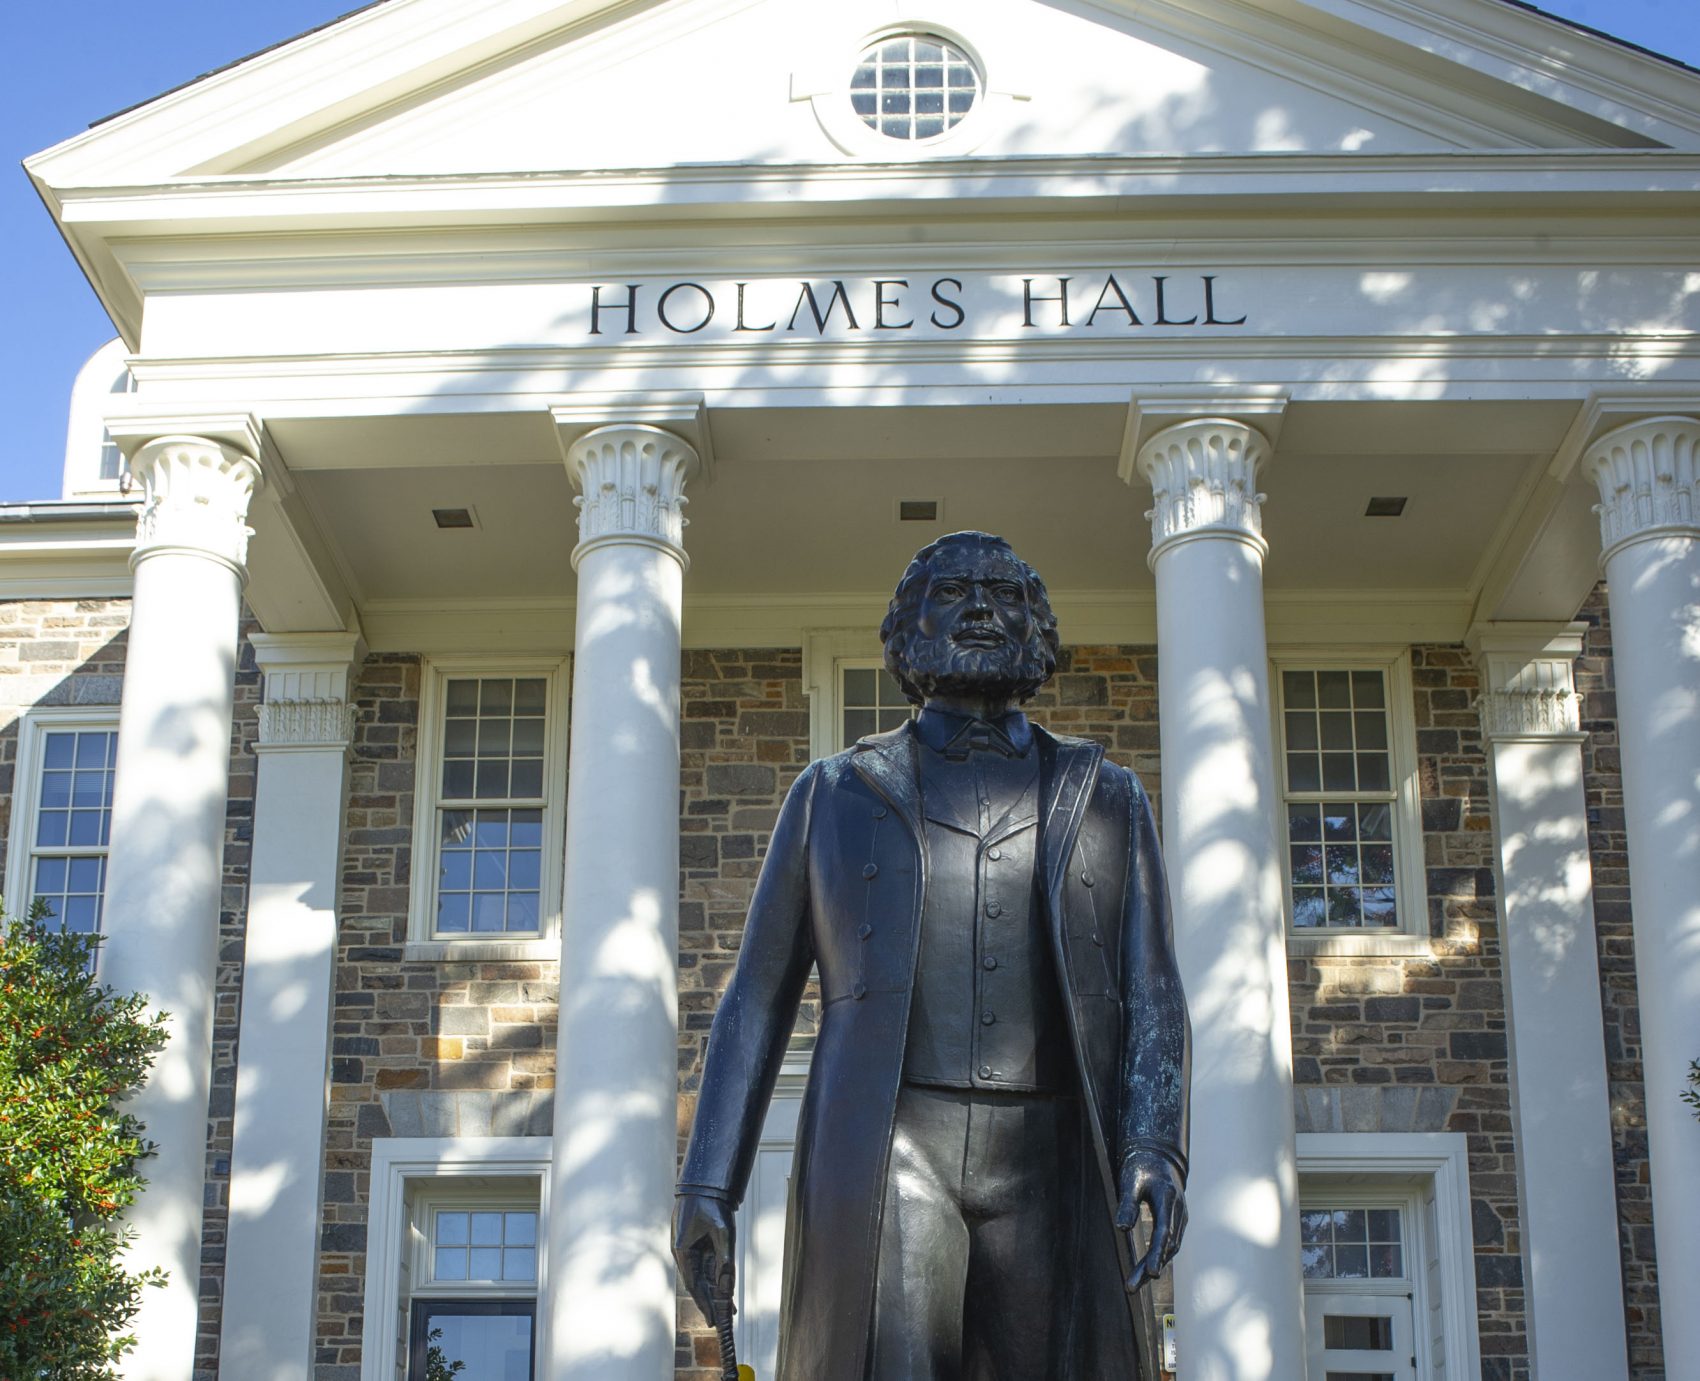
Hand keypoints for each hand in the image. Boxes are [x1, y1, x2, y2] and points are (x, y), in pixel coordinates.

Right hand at [673, 1193, 736, 1321]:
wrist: (704, 1182)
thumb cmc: (711, 1204)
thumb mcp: (723, 1231)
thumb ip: (725, 1258)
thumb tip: (726, 1284)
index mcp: (683, 1250)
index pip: (693, 1285)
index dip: (703, 1303)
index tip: (712, 1320)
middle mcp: (683, 1252)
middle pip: (697, 1283)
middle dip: (710, 1302)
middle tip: (721, 1321)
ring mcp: (688, 1248)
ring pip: (702, 1275)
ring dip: (714, 1291)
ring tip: (728, 1309)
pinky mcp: (696, 1243)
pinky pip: (705, 1264)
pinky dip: (714, 1276)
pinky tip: (724, 1287)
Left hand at [1115, 1149, 1187, 1294]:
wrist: (1160, 1157)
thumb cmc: (1142, 1166)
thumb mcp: (1130, 1180)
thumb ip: (1127, 1204)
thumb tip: (1121, 1229)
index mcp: (1168, 1198)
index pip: (1164, 1232)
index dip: (1157, 1253)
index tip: (1152, 1273)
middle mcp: (1179, 1210)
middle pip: (1167, 1245)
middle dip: (1150, 1267)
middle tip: (1131, 1286)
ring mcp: (1181, 1216)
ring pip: (1171, 1247)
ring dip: (1155, 1265)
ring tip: (1135, 1283)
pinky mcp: (1179, 1221)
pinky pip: (1172, 1242)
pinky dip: (1160, 1256)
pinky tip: (1147, 1269)